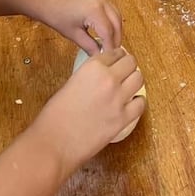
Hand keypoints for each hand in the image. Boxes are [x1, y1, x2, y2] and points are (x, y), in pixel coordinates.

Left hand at [27, 0, 122, 51]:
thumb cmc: (57, 16)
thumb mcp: (74, 35)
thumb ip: (90, 46)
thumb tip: (100, 57)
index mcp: (95, 11)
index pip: (109, 32)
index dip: (110, 47)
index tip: (109, 58)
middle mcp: (102, 1)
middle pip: (116, 24)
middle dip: (116, 39)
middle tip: (113, 54)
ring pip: (117, 16)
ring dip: (116, 31)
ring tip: (111, 45)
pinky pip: (112, 11)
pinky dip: (112, 22)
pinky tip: (107, 33)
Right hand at [30, 48, 145, 173]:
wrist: (54, 142)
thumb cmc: (54, 115)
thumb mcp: (71, 83)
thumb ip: (89, 76)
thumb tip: (100, 78)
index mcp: (93, 67)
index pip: (115, 53)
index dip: (116, 58)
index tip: (116, 63)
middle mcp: (109, 79)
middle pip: (131, 63)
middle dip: (128, 67)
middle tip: (123, 75)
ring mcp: (118, 98)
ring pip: (139, 79)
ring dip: (134, 82)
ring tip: (128, 89)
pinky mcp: (123, 118)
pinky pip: (141, 104)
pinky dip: (137, 103)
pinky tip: (130, 106)